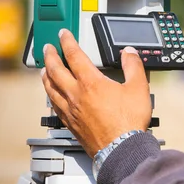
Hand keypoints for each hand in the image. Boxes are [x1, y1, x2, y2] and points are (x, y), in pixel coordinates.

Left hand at [41, 29, 151, 156]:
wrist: (121, 149)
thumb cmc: (129, 122)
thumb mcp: (138, 88)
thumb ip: (133, 66)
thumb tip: (129, 53)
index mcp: (91, 83)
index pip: (74, 55)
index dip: (67, 42)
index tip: (63, 34)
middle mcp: (77, 95)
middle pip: (56, 70)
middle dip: (50, 56)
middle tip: (47, 47)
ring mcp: (71, 110)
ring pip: (51, 89)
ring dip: (46, 75)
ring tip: (44, 69)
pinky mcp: (71, 124)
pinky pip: (55, 105)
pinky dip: (51, 95)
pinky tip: (52, 96)